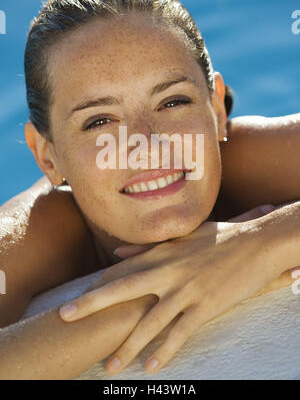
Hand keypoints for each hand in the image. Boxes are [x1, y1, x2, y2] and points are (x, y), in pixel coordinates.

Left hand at [59, 204, 284, 374]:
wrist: (257, 242)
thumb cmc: (219, 237)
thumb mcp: (182, 237)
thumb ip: (147, 247)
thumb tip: (116, 253)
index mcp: (162, 253)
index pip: (121, 271)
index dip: (96, 284)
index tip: (74, 296)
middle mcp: (168, 270)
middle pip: (123, 289)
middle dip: (92, 304)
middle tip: (65, 316)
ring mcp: (187, 289)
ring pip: (150, 322)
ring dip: (127, 346)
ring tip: (109, 366)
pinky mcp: (207, 304)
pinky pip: (181, 333)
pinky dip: (166, 351)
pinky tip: (152, 367)